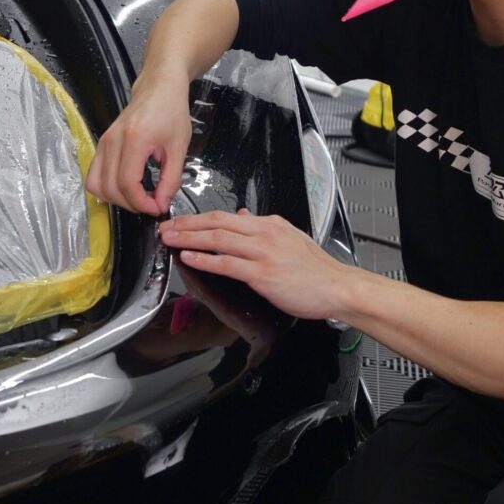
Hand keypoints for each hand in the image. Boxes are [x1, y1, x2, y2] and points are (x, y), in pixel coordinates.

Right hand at [87, 74, 191, 214]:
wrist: (158, 89)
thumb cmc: (171, 112)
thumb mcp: (179, 147)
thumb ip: (171, 179)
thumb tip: (161, 204)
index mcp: (134, 139)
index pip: (127, 183)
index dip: (141, 203)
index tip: (157, 208)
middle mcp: (112, 141)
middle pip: (110, 188)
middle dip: (131, 204)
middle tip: (151, 204)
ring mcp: (103, 142)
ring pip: (96, 185)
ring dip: (116, 199)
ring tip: (138, 197)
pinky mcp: (101, 144)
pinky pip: (94, 175)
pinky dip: (107, 188)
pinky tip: (126, 188)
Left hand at [158, 209, 351, 319]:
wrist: (337, 287)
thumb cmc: (316, 270)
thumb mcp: (290, 238)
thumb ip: (264, 228)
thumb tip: (243, 216)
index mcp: (270, 224)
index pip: (227, 216)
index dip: (199, 218)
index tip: (182, 222)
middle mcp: (265, 233)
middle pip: (217, 222)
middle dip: (187, 224)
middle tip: (166, 227)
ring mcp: (263, 253)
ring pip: (218, 240)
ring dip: (190, 239)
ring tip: (170, 240)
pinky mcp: (263, 274)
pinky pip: (228, 263)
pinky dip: (206, 259)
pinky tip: (190, 257)